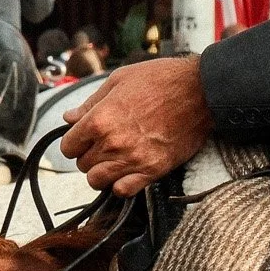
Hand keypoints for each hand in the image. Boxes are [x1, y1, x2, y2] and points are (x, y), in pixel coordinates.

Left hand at [60, 56, 213, 197]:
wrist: (201, 91)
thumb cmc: (161, 80)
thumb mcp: (118, 81)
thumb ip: (91, 103)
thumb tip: (70, 117)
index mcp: (100, 119)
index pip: (68, 146)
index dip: (73, 142)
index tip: (82, 138)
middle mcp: (113, 143)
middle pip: (82, 164)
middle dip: (87, 155)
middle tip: (100, 145)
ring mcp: (134, 159)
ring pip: (98, 181)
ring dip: (100, 172)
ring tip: (110, 160)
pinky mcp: (154, 170)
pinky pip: (124, 190)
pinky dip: (120, 185)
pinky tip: (125, 172)